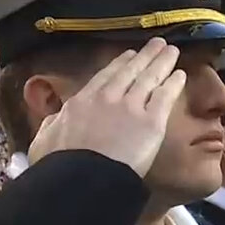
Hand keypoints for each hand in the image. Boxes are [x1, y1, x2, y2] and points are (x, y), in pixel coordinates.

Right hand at [27, 38, 186, 179]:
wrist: (82, 180)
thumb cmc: (59, 166)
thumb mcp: (44, 139)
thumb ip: (52, 124)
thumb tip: (54, 119)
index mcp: (81, 101)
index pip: (105, 77)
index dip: (120, 64)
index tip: (129, 55)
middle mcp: (107, 98)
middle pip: (130, 71)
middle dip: (145, 56)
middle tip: (157, 44)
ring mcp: (131, 108)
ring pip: (149, 78)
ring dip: (162, 62)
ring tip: (171, 51)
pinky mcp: (151, 122)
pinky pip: (164, 97)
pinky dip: (173, 84)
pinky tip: (180, 75)